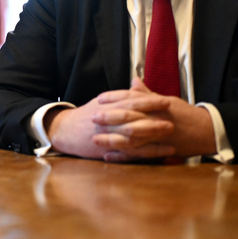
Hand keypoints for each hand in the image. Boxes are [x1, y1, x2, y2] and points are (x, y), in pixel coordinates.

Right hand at [47, 80, 173, 159]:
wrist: (64, 131)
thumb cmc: (85, 116)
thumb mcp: (101, 103)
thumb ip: (121, 96)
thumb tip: (137, 85)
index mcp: (108, 106)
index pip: (131, 101)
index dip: (149, 101)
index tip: (166, 100)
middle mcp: (108, 119)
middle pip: (134, 117)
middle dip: (154, 116)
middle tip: (173, 116)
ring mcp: (108, 135)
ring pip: (133, 134)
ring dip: (153, 133)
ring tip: (171, 132)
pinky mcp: (109, 149)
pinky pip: (132, 152)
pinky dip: (148, 152)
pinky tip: (163, 153)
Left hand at [91, 78, 215, 160]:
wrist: (207, 131)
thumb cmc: (185, 114)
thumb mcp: (166, 100)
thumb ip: (147, 94)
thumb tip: (133, 81)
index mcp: (156, 106)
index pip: (132, 99)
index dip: (115, 98)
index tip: (99, 98)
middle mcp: (155, 120)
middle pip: (129, 118)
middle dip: (109, 118)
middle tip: (92, 117)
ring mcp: (156, 137)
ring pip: (131, 140)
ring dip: (112, 140)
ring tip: (95, 140)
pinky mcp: (158, 151)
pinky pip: (138, 155)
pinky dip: (123, 157)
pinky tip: (108, 157)